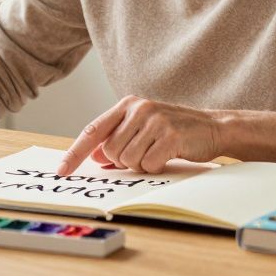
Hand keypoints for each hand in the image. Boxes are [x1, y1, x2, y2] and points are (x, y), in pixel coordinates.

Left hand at [57, 95, 222, 174]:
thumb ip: (118, 140)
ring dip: (142, 165)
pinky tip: (168, 156)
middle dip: (124, 162)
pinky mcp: (170, 135)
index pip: (93, 131)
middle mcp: (138, 109)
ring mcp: (155, 121)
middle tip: (144, 154)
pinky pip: (148, 165)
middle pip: (111, 152)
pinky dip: (156, 168)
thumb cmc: (174, 131)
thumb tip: (95, 158)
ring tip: (158, 152)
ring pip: (128, 160)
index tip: (62, 170)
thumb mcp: (143, 129)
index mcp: (127, 105)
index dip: (75, 152)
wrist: (213, 127)